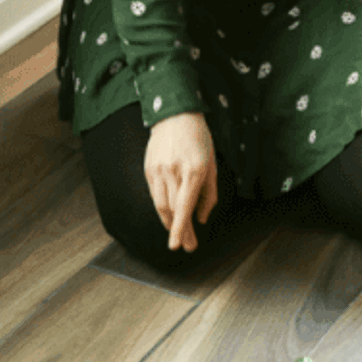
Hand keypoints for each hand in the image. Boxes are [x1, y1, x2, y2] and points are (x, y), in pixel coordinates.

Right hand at [144, 112, 217, 251]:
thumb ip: (209, 194)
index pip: (185, 206)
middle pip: (173, 210)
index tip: (179, 246)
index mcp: (194, 170)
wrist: (174, 115)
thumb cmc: (199, 139)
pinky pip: (155, 194)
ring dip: (169, 222)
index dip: (181, 229)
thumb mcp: (212, 164)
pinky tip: (169, 214)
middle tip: (187, 245)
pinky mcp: (149, 169)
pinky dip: (163, 207)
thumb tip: (201, 218)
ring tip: (178, 233)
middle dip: (179, 231)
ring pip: (161, 205)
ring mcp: (159, 170)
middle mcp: (174, 171)